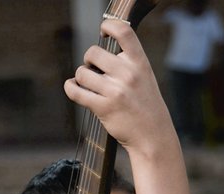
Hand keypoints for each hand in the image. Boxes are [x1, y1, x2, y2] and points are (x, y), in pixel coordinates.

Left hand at [64, 19, 172, 153]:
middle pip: (94, 53)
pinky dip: (70, 88)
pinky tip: (72, 87)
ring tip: (87, 84)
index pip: (123, 32)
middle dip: (88, 60)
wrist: (153, 137)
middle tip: (93, 70)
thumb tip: (99, 55)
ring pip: (82, 73)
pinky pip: (77, 92)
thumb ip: (128, 64)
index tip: (103, 33)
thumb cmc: (147, 108)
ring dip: (81, 77)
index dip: (109, 27)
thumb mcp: (145, 78)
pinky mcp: (103, 108)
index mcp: (140, 63)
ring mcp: (115, 92)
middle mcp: (128, 75)